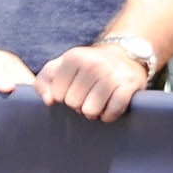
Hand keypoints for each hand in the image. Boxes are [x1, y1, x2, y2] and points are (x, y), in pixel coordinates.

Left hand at [33, 43, 147, 121]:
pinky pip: (113, 111)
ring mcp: (112, 73)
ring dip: (92, 113)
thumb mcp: (59, 67)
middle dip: (78, 105)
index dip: (62, 98)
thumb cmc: (84, 67)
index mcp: (74, 58)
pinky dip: (108, 116)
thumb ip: (43, 82)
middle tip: (86, 98)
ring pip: (91, 110)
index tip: (71, 91)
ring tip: (96, 103)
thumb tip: (49, 101)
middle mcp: (93, 63)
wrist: (124, 56)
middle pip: (73, 103)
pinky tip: (108, 110)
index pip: (57, 94)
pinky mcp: (129, 84)